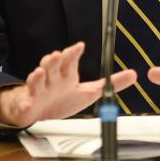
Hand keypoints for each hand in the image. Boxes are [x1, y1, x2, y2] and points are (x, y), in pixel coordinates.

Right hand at [0, 41, 136, 127]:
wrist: (40, 113)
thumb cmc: (62, 99)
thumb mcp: (90, 92)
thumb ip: (110, 84)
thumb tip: (133, 74)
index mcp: (67, 74)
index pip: (70, 60)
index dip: (73, 53)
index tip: (80, 46)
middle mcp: (52, 78)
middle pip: (52, 65)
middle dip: (53, 60)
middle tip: (57, 55)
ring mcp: (39, 90)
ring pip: (37, 79)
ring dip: (38, 75)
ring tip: (39, 71)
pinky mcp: (29, 104)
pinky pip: (27, 101)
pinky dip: (26, 101)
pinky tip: (28, 100)